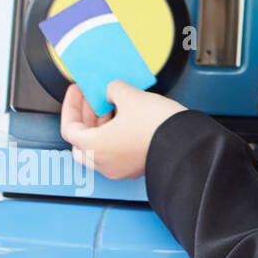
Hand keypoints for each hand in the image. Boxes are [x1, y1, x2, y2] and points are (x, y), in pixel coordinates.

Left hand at [58, 81, 187, 179]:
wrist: (188, 143)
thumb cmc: (158, 126)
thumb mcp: (131, 97)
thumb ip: (114, 90)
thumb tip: (112, 90)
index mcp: (94, 147)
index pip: (69, 127)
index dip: (71, 105)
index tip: (77, 91)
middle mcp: (103, 162)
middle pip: (81, 141)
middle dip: (86, 117)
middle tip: (93, 99)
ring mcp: (120, 168)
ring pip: (99, 147)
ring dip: (101, 127)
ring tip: (113, 106)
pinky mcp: (137, 167)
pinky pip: (117, 152)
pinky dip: (116, 136)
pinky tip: (127, 120)